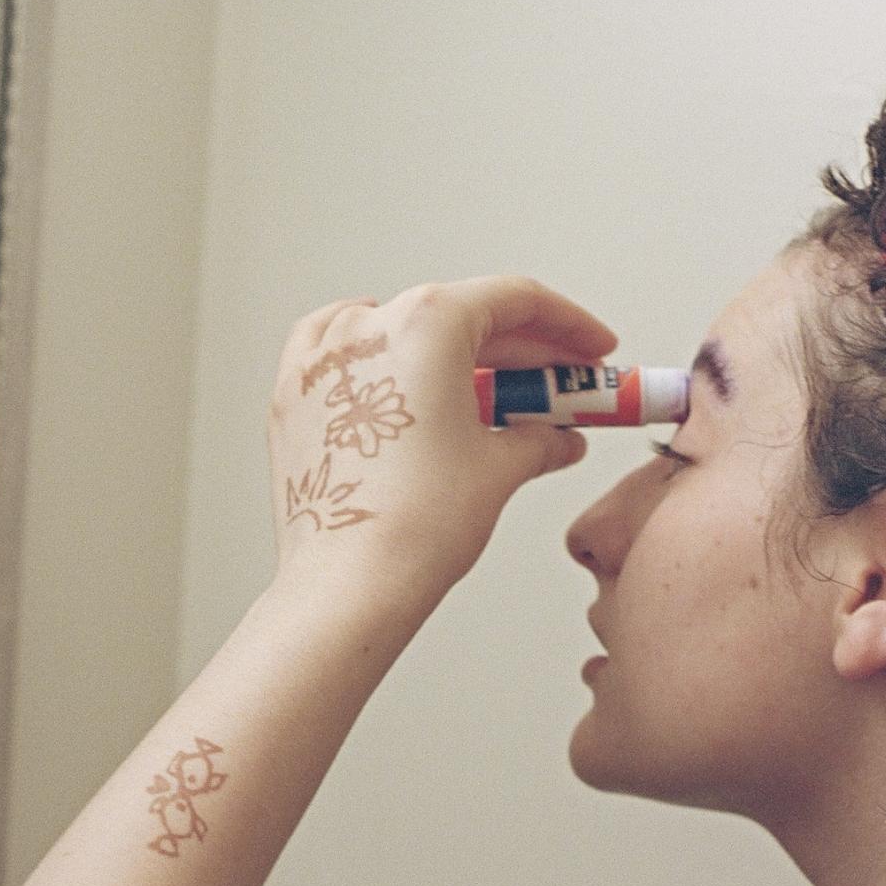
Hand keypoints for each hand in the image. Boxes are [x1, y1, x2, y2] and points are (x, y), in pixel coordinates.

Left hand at [266, 275, 617, 596]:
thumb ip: (538, 439)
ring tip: (493, 397)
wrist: (349, 585)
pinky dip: (383, 360)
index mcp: (427, 323)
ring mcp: (324, 360)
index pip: (516, 300)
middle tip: (560, 384)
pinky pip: (344, 355)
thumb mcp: (499, 470)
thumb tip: (556, 438)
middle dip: (522, 351)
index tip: (591, 348)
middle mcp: (369, 326)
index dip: (568, 324)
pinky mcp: (294, 396)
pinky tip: (404, 379)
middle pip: (464, 316)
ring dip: (455, 357)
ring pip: (404, 331)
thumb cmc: (414, 527)